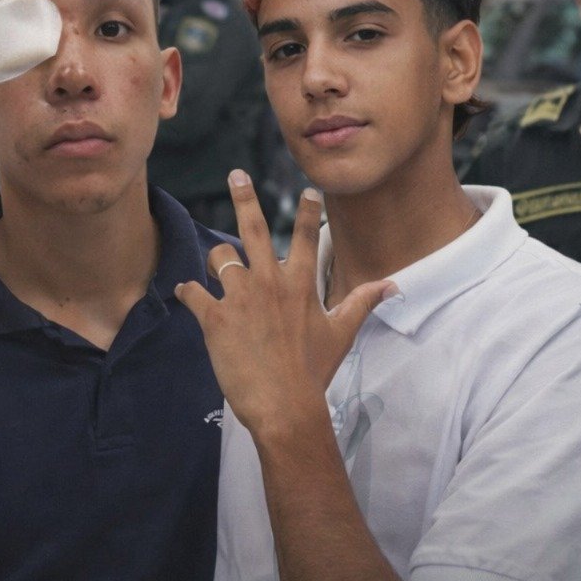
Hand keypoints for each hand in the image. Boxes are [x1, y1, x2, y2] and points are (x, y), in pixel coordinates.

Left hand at [175, 170, 394, 435]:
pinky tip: (187, 293)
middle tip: (236, 175)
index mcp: (300, 284)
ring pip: (219, 258)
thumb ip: (362, 302)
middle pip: (252, 229)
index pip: (305, 236)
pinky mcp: (214, 318)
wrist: (285, 406)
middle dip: (244, 197)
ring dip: (216, 260)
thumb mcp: (342, 333)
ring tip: (215, 269)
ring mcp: (240, 298)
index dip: (307, 211)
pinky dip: (188, 291)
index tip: (308, 190)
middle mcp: (269, 283)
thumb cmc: (313, 371)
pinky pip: (193, 292)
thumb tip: (393, 285)